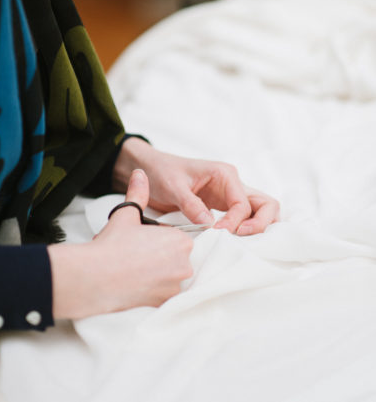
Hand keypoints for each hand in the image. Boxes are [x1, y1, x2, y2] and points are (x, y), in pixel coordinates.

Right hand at [48, 169, 192, 319]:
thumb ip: (138, 193)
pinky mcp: (164, 304)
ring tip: (135, 271)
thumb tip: (139, 174)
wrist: (95, 276)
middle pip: (177, 259)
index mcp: (181, 241)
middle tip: (138, 256)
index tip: (144, 243)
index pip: (178, 240)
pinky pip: (163, 295)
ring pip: (171, 278)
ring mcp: (175, 287)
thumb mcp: (127, 214)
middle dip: (161, 259)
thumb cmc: (113, 244)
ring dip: (158, 276)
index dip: (160, 241)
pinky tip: (136, 284)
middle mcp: (184, 265)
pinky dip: (152, 291)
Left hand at [113, 138, 279, 235]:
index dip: (235, 222)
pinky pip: (242, 221)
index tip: (218, 234)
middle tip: (240, 240)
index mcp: (225, 174)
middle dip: (260, 225)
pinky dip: (245, 233)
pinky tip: (233, 245)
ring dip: (257, 229)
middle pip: (265, 205)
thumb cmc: (162, 171)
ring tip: (241, 245)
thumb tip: (210, 226)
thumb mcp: (173, 186)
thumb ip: (191, 204)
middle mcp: (233, 185)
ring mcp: (229, 197)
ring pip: (259, 213)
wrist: (149, 170)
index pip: (243, 203)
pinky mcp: (222, 208)